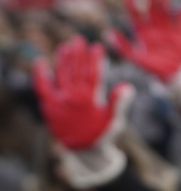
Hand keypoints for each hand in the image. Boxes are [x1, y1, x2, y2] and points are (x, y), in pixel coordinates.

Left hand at [33, 36, 133, 187]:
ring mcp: (59, 100)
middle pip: (76, 70)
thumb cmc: (101, 133)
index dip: (95, 59)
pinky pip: (42, 86)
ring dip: (63, 59)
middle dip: (78, 53)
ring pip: (60, 75)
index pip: (93, 73)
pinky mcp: (49, 105)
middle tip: (79, 39)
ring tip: (66, 46)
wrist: (81, 150)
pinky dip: (41, 74)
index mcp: (90, 100)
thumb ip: (119, 102)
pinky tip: (41, 62)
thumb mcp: (114, 119)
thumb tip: (128, 86)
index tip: (97, 46)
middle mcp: (73, 98)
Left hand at [111, 0, 180, 81]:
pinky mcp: (179, 37)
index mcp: (142, 33)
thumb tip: (108, 33)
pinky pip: (180, 25)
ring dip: (164, 4)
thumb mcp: (133, 57)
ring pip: (165, 14)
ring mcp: (167, 32)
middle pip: (151, 11)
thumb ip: (122, 46)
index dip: (131, 5)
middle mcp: (155, 29)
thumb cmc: (150, 67)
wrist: (168, 75)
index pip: (135, 16)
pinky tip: (180, 9)